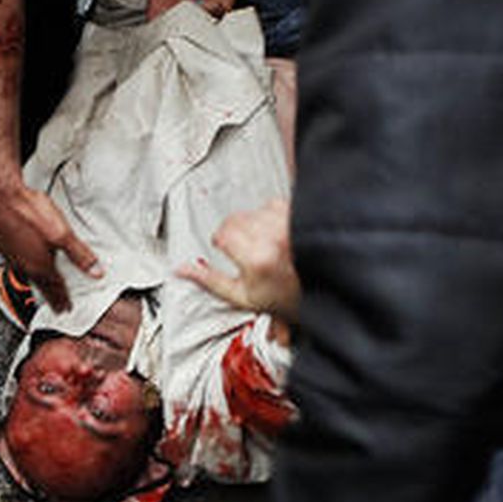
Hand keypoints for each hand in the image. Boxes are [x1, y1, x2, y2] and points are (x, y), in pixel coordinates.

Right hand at [0, 183, 102, 311]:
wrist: (0, 196)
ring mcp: (12, 256)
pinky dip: (26, 270)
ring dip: (38, 285)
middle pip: (41, 286)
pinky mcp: (3, 245)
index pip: (56, 288)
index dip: (63, 300)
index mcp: (41, 266)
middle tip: (57, 308)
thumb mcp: (62, 233)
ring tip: (44, 290)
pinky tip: (26, 265)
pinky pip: (17, 265)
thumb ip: (79, 254)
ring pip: (28, 276)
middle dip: (51, 298)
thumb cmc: (29, 212)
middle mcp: (25, 265)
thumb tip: (96, 272)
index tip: (67, 310)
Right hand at [177, 199, 297, 322]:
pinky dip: (270, 215)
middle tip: (243, 248)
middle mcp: (274, 238)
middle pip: (236, 218)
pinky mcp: (299, 215)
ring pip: (253, 210)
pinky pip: (273, 204)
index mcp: (257, 258)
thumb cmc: (284, 298)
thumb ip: (208, 280)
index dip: (221, 241)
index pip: (223, 233)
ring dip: (252, 223)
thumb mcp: (241, 295)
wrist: (322, 291)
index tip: (226, 247)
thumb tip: (180, 270)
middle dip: (234, 231)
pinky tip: (277, 232)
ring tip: (262, 242)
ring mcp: (289, 224)